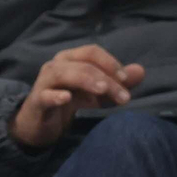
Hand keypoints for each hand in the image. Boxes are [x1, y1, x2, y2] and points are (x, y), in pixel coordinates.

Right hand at [9, 45, 146, 149]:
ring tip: (103, 90)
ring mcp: (44, 83)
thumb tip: (140, 70)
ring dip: (85, 80)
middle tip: (125, 97)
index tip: (126, 80)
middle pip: (83, 64)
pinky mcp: (36, 101)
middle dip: (106, 78)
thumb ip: (117, 82)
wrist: (38, 124)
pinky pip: (45, 95)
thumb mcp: (96, 93)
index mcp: (70, 60)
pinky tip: (67, 98)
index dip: (110, 62)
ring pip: (63, 74)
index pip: (91, 52)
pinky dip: (55, 95)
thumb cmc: (68, 102)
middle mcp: (55, 66)